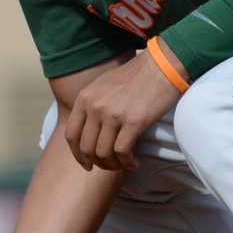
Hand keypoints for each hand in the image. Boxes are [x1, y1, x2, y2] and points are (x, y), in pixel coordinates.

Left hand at [64, 50, 182, 171]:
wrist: (161, 66)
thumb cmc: (136, 76)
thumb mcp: (103, 85)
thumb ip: (92, 105)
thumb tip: (89, 130)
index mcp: (85, 98)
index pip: (71, 135)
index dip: (77, 155)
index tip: (87, 164)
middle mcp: (95, 107)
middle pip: (87, 148)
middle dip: (98, 163)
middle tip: (110, 166)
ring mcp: (113, 115)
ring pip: (103, 154)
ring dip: (114, 165)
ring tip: (124, 164)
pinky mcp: (133, 121)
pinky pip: (122, 152)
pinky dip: (127, 162)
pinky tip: (134, 162)